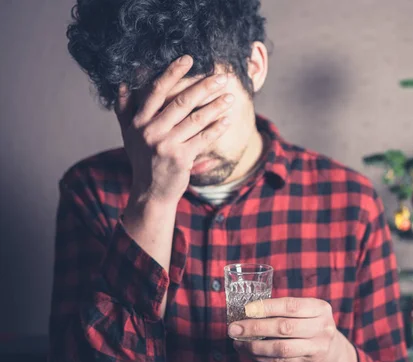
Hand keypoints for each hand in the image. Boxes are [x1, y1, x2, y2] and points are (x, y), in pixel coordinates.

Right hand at [115, 55, 234, 206]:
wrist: (150, 192)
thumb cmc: (143, 159)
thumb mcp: (129, 134)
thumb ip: (125, 108)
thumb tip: (123, 83)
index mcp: (137, 120)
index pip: (157, 90)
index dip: (173, 72)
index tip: (189, 59)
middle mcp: (149, 130)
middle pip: (181, 102)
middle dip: (204, 87)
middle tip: (222, 77)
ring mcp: (165, 144)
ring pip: (196, 119)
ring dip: (216, 106)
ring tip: (230, 96)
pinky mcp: (180, 158)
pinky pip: (203, 138)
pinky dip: (217, 128)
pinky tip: (228, 119)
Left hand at [228, 297, 348, 361]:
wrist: (334, 354)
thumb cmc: (312, 327)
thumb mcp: (309, 312)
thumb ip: (286, 310)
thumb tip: (249, 311)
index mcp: (320, 309)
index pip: (291, 305)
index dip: (267, 307)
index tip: (246, 309)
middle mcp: (322, 328)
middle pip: (284, 327)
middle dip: (255, 328)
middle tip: (234, 328)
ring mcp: (317, 348)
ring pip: (281, 348)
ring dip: (255, 346)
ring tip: (238, 343)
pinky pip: (280, 361)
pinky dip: (262, 357)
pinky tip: (250, 352)